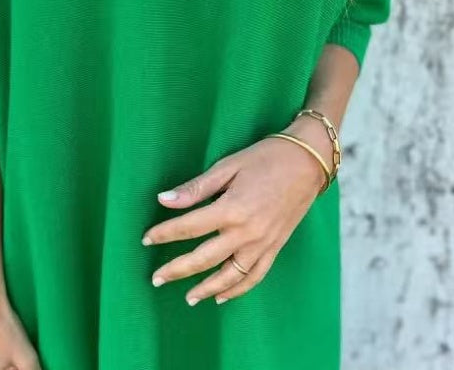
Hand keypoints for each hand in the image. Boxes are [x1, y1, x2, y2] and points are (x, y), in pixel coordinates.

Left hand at [141, 115, 333, 305]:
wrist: (307, 161)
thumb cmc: (266, 157)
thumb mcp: (228, 165)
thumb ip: (196, 188)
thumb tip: (163, 200)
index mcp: (231, 209)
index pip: (189, 227)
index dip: (164, 234)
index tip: (146, 240)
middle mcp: (246, 233)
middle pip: (203, 259)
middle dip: (176, 270)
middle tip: (156, 279)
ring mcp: (262, 244)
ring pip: (229, 276)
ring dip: (205, 289)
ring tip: (187, 297)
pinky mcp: (275, 248)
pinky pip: (254, 276)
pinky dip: (237, 290)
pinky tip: (222, 296)